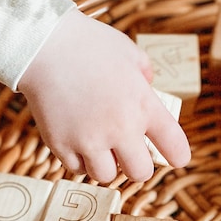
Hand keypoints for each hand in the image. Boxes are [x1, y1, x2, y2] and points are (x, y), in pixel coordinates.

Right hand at [18, 9, 190, 182]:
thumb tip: (147, 85)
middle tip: (127, 152)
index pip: (174, 146)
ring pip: (106, 176)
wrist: (43, 45)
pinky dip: (80, 159)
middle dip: (136, 164)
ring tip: (98, 146)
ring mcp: (89, 140)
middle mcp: (120, 128)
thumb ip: (144, 74)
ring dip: (105, 164)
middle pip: (140, 173)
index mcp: (144, 105)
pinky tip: (77, 140)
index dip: (177, 155)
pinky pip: (77, 168)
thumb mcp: (129, 52)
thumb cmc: (88, 44)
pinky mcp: (62, 145)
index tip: (175, 157)